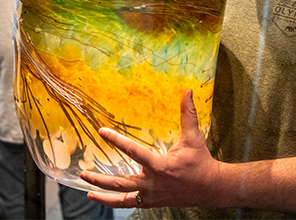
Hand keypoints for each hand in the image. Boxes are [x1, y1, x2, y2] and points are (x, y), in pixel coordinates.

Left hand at [80, 89, 219, 208]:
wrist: (211, 188)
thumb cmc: (201, 161)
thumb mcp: (193, 137)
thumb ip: (188, 114)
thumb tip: (187, 91)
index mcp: (161, 166)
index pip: (133, 152)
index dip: (116, 140)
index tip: (101, 131)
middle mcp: (153, 183)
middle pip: (121, 183)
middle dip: (101, 178)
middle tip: (84, 170)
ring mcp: (151, 195)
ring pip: (122, 197)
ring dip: (103, 192)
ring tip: (87, 187)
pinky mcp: (152, 202)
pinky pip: (129, 204)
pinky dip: (114, 203)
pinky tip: (101, 198)